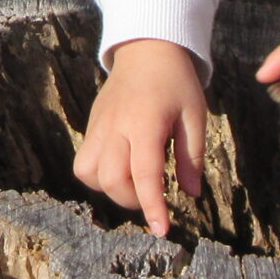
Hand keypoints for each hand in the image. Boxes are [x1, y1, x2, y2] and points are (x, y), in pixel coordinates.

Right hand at [74, 38, 208, 236]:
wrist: (146, 48)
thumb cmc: (176, 82)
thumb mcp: (195, 115)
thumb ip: (192, 156)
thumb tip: (192, 194)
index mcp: (145, 124)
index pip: (146, 175)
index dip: (153, 207)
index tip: (163, 230)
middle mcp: (116, 127)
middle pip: (111, 180)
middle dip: (133, 200)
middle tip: (155, 198)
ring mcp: (98, 126)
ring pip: (88, 173)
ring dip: (111, 189)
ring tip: (134, 182)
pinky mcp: (91, 125)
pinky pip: (84, 161)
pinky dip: (99, 175)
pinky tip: (121, 168)